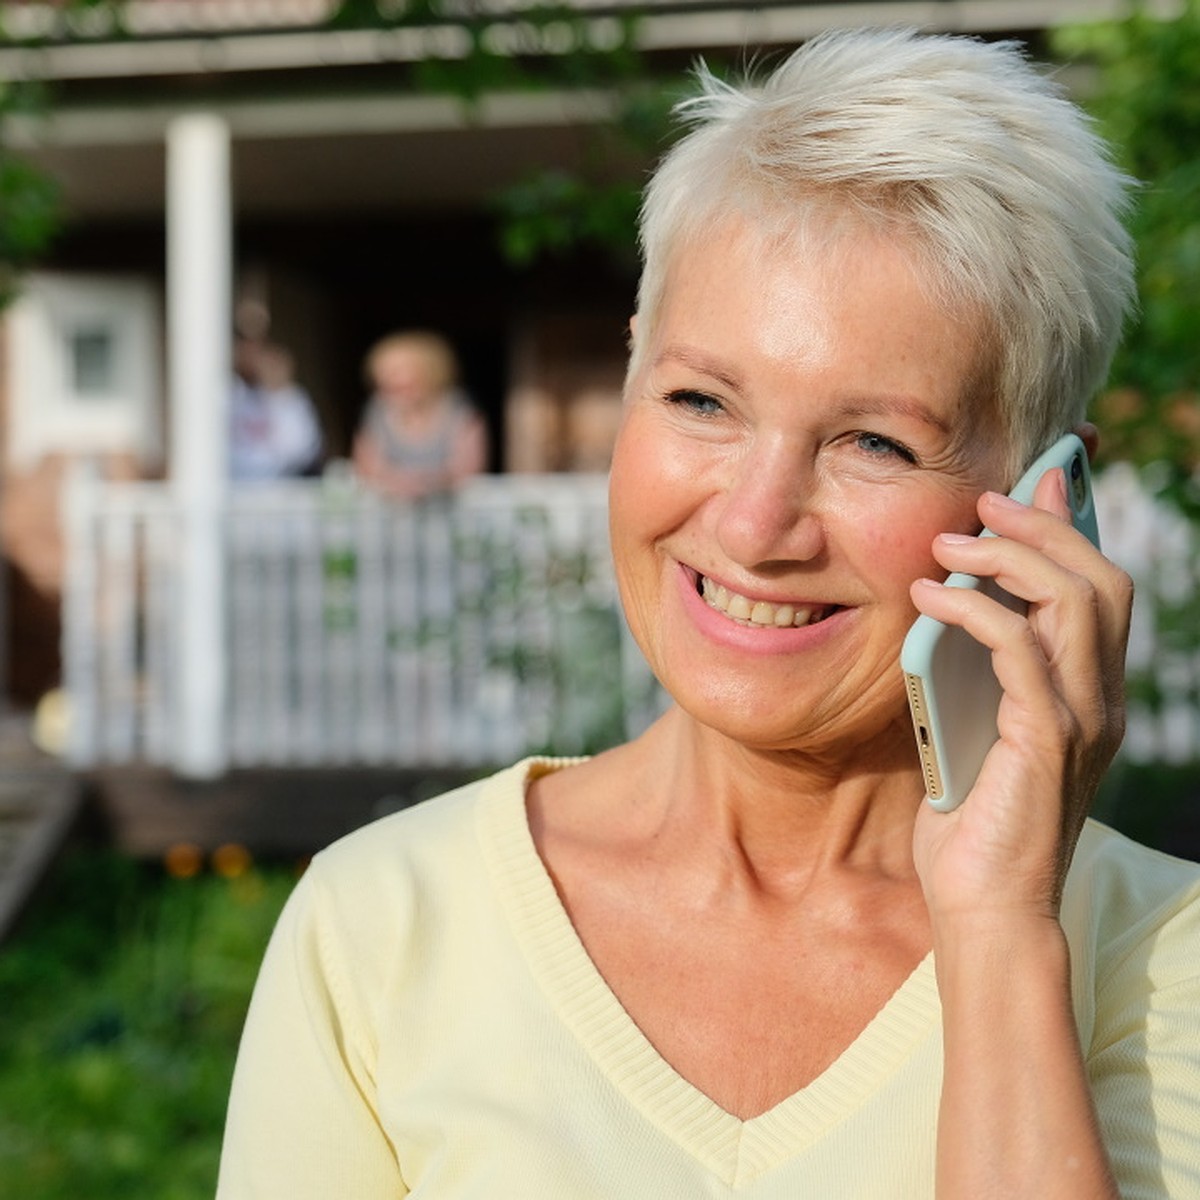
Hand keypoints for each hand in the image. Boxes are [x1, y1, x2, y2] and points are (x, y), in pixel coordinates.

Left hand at [908, 466, 1132, 927]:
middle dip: (1044, 525)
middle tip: (983, 502)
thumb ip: (978, 671)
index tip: (1039, 478)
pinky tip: (927, 597)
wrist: (983, 906)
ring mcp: (1081, 720)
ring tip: (948, 543)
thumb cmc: (971, 818)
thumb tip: (950, 603)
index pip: (1101, 588)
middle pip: (1098, 579)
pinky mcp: (1047, 741)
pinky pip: (1018, 650)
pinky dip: (973, 610)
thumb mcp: (974, 726)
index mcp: (1088, 692)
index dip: (1075, 526)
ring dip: (1009, 557)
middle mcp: (1099, 699)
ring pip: (1072, 602)